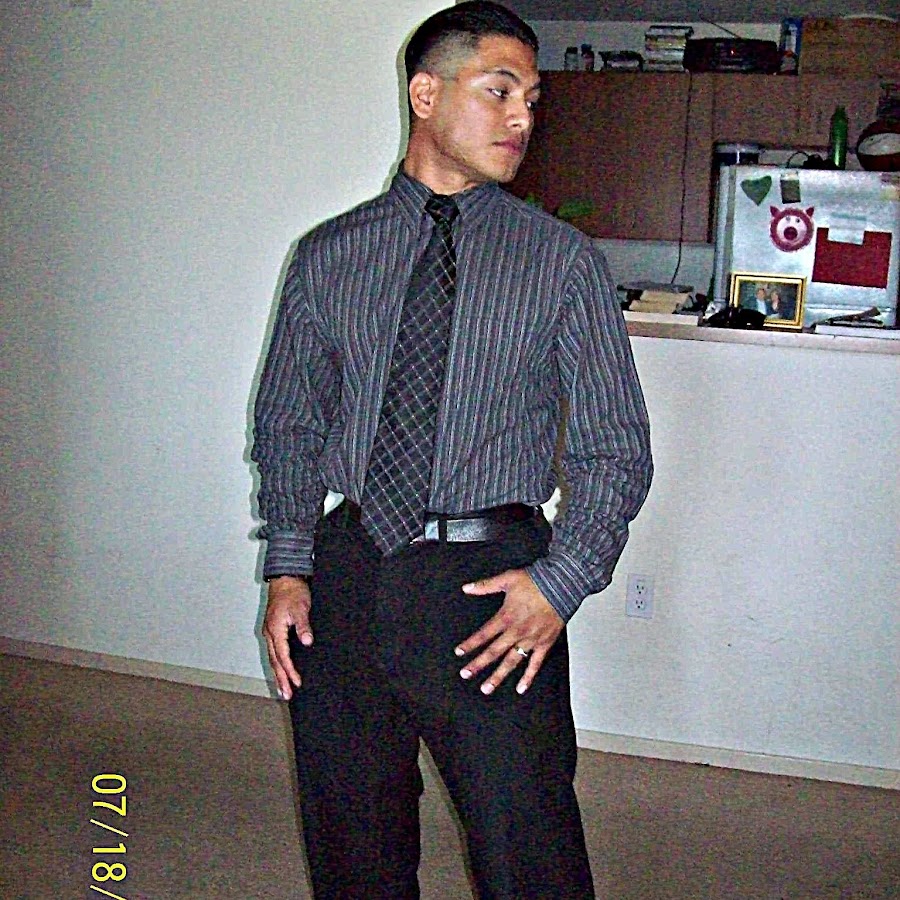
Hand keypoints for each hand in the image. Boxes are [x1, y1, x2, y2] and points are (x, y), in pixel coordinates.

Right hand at [262, 576, 312, 700]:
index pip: (282, 656)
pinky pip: (274, 651)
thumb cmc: (293, 592)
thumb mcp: (301, 608)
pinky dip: (277, 664)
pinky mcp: (272, 631)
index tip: (297, 682)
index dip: (290, 670)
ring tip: (283, 689)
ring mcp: (269, 632)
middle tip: (286, 695)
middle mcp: (269, 633)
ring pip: (273, 658)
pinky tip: (281, 670)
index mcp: (275, 629)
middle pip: (274, 661)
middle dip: (281, 679)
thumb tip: (307, 642)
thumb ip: (303, 626)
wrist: (285, 579)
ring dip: (278, 674)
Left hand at [455, 569, 563, 695]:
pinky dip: (528, 677)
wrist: (562, 585)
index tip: (459, 652)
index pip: (483, 634)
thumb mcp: (507, 579)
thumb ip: (486, 585)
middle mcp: (517, 631)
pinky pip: (535, 664)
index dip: (470, 644)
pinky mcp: (544, 643)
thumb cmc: (536, 582)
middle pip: (494, 652)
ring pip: (511, 662)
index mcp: (506, 617)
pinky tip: (520, 688)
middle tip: (465, 674)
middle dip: (478, 664)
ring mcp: (531, 640)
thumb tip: (467, 588)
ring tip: (486, 688)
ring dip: (498, 676)